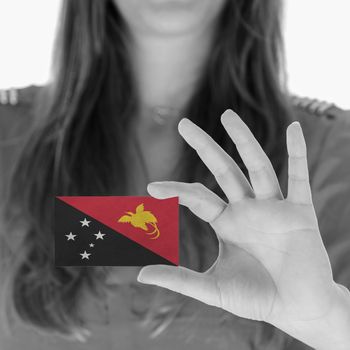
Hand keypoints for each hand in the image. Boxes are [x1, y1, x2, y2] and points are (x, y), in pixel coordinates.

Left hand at [137, 109, 349, 348]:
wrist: (298, 310)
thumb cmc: (257, 298)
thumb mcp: (213, 288)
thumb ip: (179, 280)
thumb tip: (140, 275)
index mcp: (227, 223)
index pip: (197, 197)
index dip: (176, 190)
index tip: (151, 188)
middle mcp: (247, 209)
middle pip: (223, 170)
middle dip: (204, 146)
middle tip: (183, 123)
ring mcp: (274, 208)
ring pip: (258, 166)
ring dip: (243, 140)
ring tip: (226, 115)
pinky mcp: (300, 212)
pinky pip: (300, 177)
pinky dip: (298, 153)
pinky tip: (294, 128)